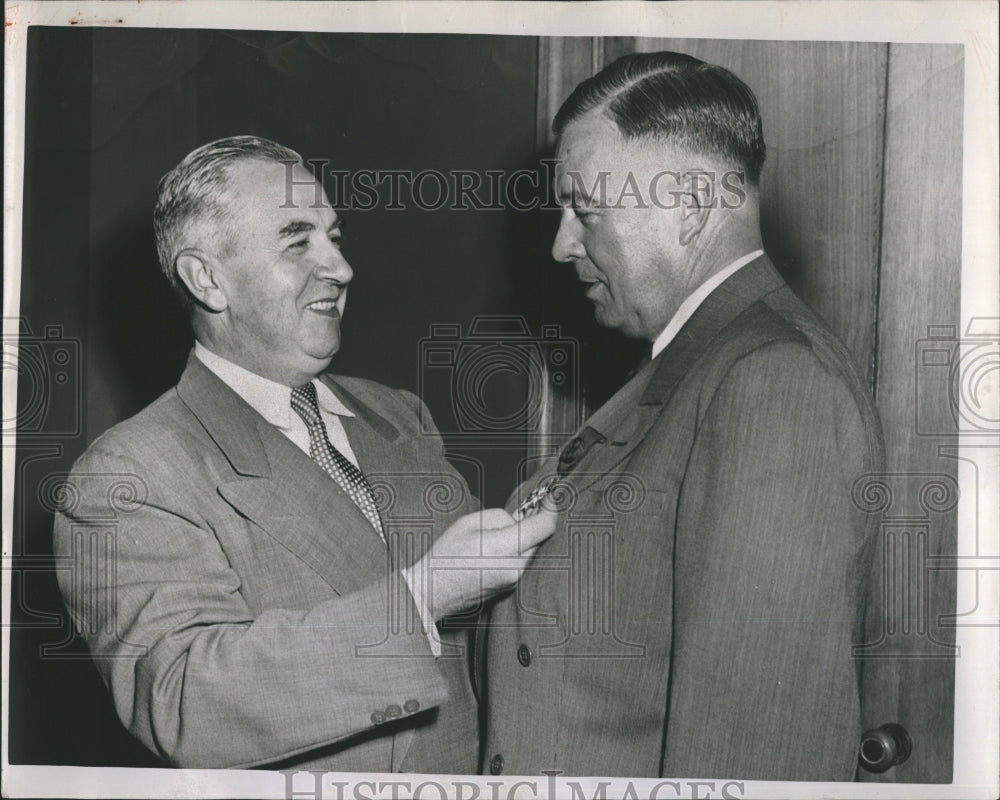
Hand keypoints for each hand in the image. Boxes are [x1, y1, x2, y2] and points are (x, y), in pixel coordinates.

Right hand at [403, 507, 556, 620]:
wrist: (431, 591)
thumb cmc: (445, 556)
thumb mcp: (470, 522)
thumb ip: (500, 516)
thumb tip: (518, 519)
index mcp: (505, 547)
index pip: (543, 527)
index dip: (550, 509)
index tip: (550, 498)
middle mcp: (515, 567)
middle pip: (539, 538)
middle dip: (532, 523)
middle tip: (518, 512)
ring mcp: (514, 580)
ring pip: (531, 551)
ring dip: (524, 538)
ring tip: (497, 533)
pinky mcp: (510, 588)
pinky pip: (521, 563)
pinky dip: (516, 552)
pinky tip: (494, 548)